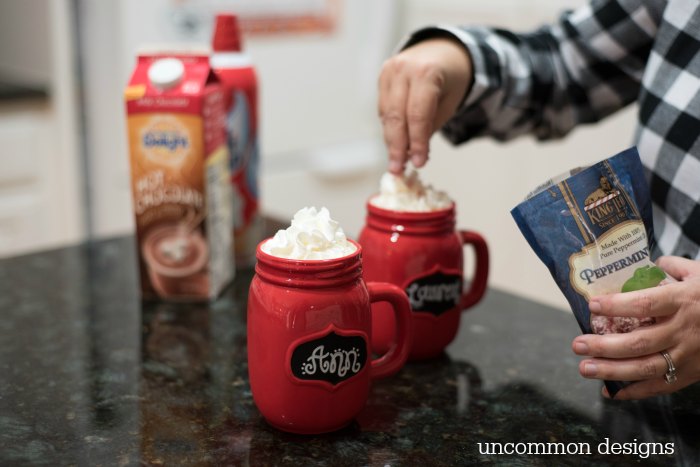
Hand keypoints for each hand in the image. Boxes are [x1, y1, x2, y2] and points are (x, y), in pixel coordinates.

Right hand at [378, 38, 472, 173]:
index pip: (418, 115)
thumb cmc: (451, 79)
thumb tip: (413, 155)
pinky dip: (389, 128)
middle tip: (398, 169)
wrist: (443, 50)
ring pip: (386, 114)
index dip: (416, 142)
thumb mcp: (449, 102)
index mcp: (426, 72)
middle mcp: (404, 69)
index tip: (418, 163)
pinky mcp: (382, 77)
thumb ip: (430, 126)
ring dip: (391, 140)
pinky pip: (383, 108)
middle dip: (397, 147)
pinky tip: (395, 143)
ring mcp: (389, 71)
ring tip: (397, 161)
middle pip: (396, 116)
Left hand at [572, 256, 699, 399]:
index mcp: (683, 301)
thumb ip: (671, 267)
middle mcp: (684, 330)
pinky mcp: (691, 374)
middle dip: (604, 346)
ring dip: (612, 371)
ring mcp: (688, 355)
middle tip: (577, 344)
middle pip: (639, 342)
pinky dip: (634, 392)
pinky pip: (660, 386)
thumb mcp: (699, 273)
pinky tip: (609, 391)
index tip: (592, 305)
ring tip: (584, 368)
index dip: (617, 306)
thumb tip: (648, 264)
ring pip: (646, 367)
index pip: (645, 304)